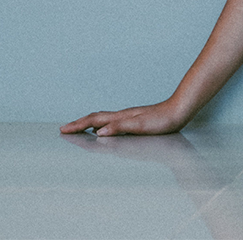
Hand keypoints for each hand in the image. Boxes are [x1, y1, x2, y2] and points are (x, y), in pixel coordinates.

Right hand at [59, 99, 187, 136]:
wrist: (180, 110)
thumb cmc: (162, 120)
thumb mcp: (140, 126)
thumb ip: (120, 127)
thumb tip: (99, 132)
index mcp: (121, 117)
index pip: (95, 120)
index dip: (78, 125)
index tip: (63, 129)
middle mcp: (123, 115)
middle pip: (97, 118)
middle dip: (80, 123)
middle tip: (65, 129)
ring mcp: (130, 117)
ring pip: (104, 119)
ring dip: (89, 123)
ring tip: (80, 128)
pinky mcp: (137, 120)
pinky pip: (113, 122)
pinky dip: (103, 126)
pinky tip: (106, 131)